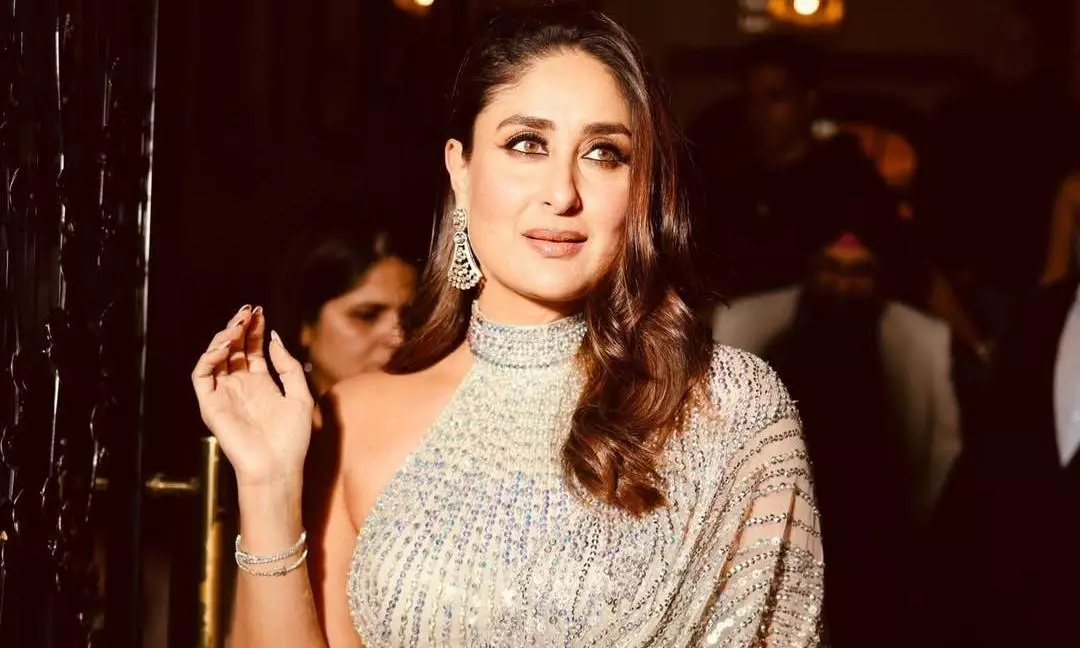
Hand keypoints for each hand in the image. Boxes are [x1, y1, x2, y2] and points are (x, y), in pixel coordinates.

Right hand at [191, 305, 313, 487]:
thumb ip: (288, 367)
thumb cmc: (292, 438)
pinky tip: (225, 347)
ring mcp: (224, 395)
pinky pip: (202, 376)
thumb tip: (275, 339)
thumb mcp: (300, 396)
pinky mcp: (211, 405)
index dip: (255, 330)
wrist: (277, 467)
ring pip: (216, 358)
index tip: (260, 312)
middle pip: (234, 349)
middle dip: (239, 327)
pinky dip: (209, 358)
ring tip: (237, 325)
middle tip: (247, 311)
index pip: (253, 349)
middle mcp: (240, 387)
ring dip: (224, 338)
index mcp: (261, 384)